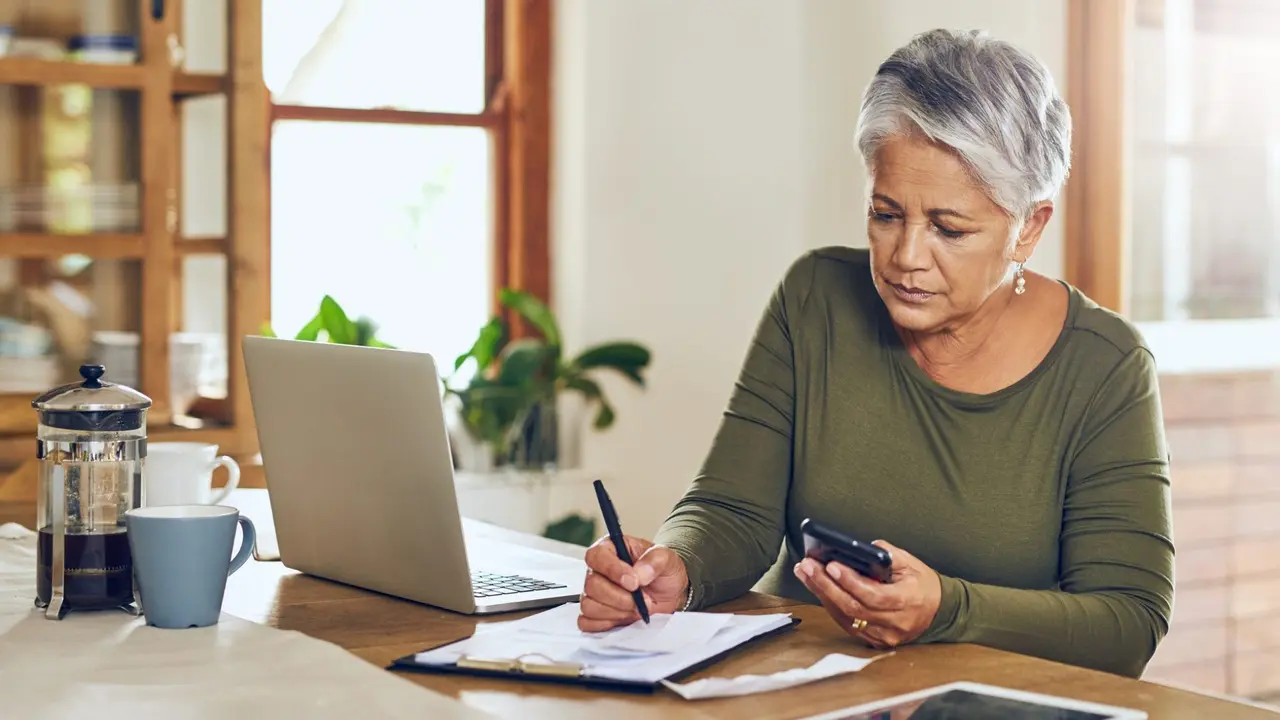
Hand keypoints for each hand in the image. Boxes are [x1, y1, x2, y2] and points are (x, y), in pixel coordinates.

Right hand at [578, 535, 688, 631]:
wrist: (668, 594)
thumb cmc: (663, 572)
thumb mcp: (667, 559)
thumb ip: (655, 560)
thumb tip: (639, 573)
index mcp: (610, 549)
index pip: (596, 556)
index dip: (612, 570)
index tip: (634, 582)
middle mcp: (597, 570)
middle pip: (592, 585)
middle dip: (621, 597)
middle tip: (643, 600)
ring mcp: (593, 593)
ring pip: (589, 605)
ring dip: (617, 612)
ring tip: (636, 608)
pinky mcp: (594, 614)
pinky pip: (587, 623)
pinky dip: (606, 624)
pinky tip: (624, 618)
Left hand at [793, 540, 940, 649]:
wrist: (939, 611)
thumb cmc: (923, 585)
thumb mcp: (911, 563)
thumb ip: (886, 554)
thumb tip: (858, 548)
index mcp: (907, 602)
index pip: (872, 595)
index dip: (849, 581)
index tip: (831, 565)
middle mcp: (894, 624)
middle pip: (853, 607)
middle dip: (825, 585)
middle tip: (806, 566)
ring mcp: (883, 636)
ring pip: (846, 617)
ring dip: (822, 594)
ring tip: (805, 573)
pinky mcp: (874, 641)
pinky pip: (848, 624)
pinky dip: (831, 605)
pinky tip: (818, 588)